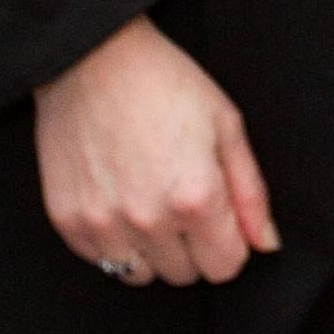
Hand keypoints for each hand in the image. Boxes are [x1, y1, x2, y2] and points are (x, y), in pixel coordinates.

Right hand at [32, 16, 279, 287]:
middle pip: (185, 275)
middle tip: (182, 198)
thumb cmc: (165, 83)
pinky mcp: (67, 220)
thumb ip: (251, 193)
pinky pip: (99, 259)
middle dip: (192, 245)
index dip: (230, 242)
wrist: (92, 58)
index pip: (226, 266)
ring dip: (151, 250)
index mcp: (195, 198)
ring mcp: (102, 224)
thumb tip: (266, 243)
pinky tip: (118, 197)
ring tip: (149, 199)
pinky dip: (113, 240)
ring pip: (140, 275)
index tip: (219, 215)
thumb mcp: (226, 125)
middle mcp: (148, 220)